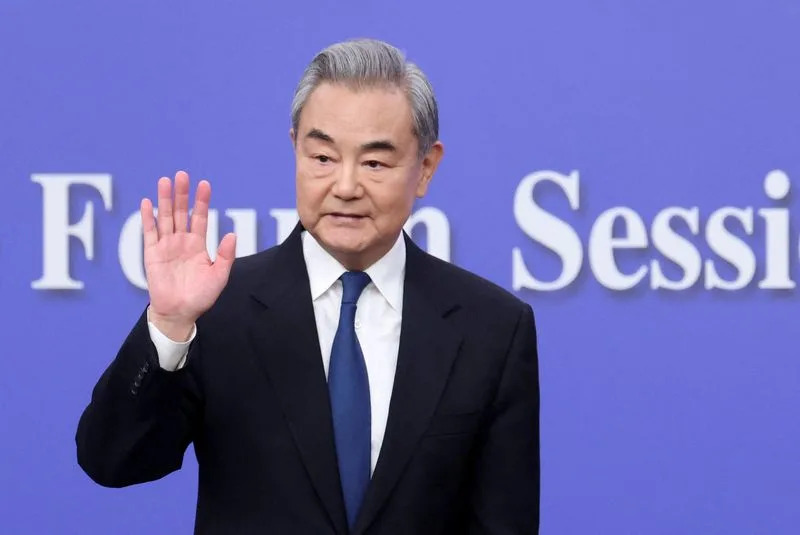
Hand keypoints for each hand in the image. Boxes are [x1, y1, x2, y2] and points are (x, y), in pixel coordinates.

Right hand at [140, 170, 235, 340]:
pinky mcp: (152, 254)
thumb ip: (225, 255)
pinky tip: (147, 203)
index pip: (200, 217)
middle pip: (181, 212)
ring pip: (165, 218)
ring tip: (165, 181)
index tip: (204, 184)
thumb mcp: (219, 276)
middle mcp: (181, 242)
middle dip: (182, 194)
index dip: (202, 201)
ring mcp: (166, 246)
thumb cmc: (201, 297)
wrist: (180, 313)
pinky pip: (149, 233)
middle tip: (182, 174)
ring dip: (165, 200)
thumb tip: (232, 234)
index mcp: (198, 245)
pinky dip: (148, 218)